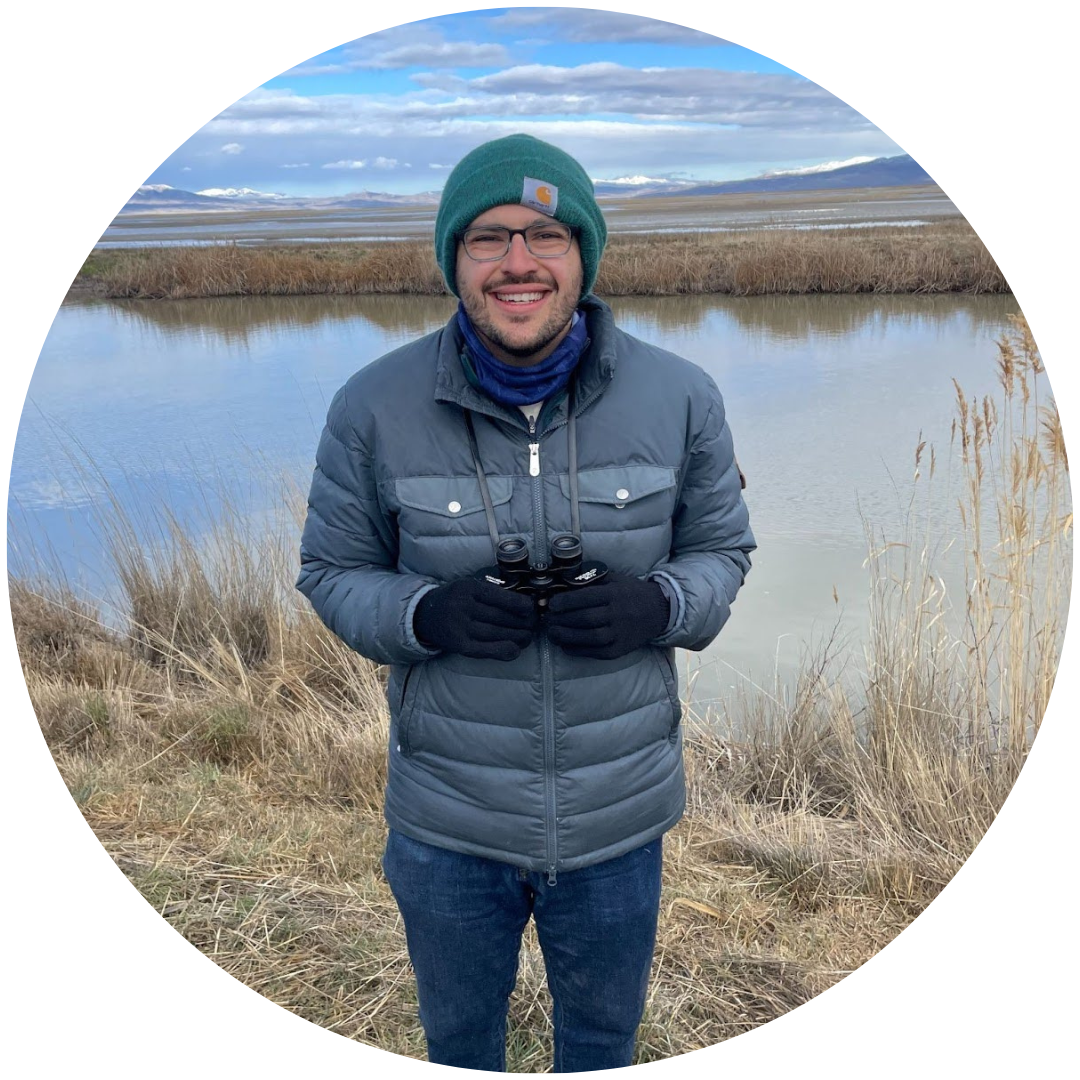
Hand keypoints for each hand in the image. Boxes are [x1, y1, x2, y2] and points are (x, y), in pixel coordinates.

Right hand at [414, 577, 537, 660]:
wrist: (424, 615)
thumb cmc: (455, 599)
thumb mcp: (469, 587)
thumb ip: (492, 593)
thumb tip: (525, 605)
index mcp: (468, 588)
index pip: (499, 597)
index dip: (519, 604)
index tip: (532, 609)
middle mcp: (462, 606)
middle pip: (500, 617)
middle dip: (522, 622)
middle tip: (534, 625)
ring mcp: (459, 627)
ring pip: (495, 633)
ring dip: (517, 637)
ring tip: (528, 637)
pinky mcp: (458, 645)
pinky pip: (484, 649)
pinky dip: (502, 651)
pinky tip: (515, 650)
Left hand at [545, 573, 669, 659]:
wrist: (659, 611)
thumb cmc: (631, 593)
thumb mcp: (615, 579)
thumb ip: (593, 579)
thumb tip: (565, 580)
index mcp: (614, 594)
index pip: (586, 598)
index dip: (566, 602)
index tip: (551, 604)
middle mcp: (618, 614)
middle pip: (585, 619)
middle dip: (562, 620)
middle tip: (546, 620)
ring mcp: (620, 633)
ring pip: (590, 637)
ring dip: (567, 637)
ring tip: (551, 633)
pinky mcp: (621, 649)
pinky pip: (597, 652)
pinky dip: (578, 650)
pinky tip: (565, 646)